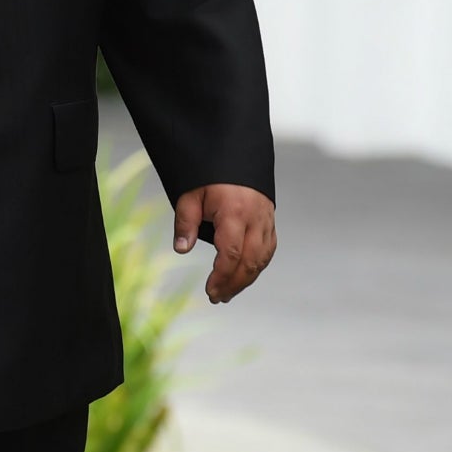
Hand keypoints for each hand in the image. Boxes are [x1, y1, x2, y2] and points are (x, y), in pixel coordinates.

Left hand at [173, 183, 275, 303]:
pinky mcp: (270, 221)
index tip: (210, 290)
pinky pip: (268, 250)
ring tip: (227, 293)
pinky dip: (257, 266)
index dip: (222, 275)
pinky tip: (244, 275)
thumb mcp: (190, 194)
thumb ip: (185, 222)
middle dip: (234, 284)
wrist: (234, 154)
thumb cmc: (209, 175)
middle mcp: (255, 218)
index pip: (231, 253)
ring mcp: (266, 220)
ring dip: (246, 279)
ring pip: (262, 258)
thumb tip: (181, 248)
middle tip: (217, 298)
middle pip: (250, 261)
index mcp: (234, 212)